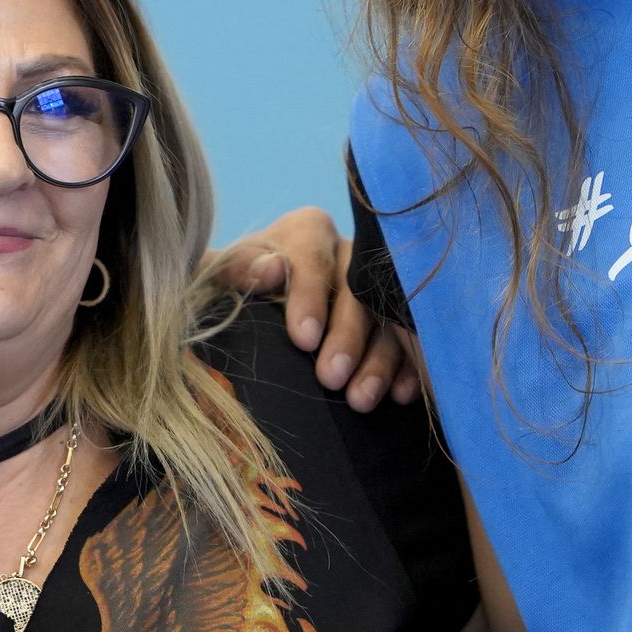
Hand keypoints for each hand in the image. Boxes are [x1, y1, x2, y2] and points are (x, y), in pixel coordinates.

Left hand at [209, 206, 419, 410]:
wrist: (252, 314)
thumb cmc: (233, 291)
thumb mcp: (221, 277)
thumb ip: (237, 270)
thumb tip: (271, 270)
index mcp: (307, 232)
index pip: (313, 257)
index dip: (310, 296)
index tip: (303, 338)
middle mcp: (348, 254)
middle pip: (356, 290)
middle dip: (346, 336)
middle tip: (331, 377)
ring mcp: (377, 288)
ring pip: (386, 320)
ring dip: (378, 361)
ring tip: (360, 399)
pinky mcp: (395, 321)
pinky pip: (409, 343)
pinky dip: (406, 369)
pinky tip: (399, 395)